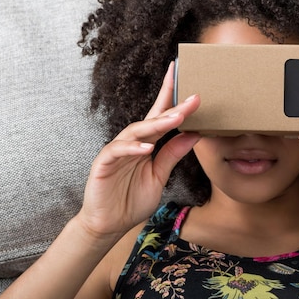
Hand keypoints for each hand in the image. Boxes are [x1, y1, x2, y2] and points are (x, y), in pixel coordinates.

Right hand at [79, 62, 200, 239]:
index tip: (182, 74)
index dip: (170, 94)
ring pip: (137, 131)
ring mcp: (116, 151)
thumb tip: (195, 133)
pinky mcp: (103, 164)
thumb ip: (173, 154)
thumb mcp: (160, 174)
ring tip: (177, 118)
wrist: (110, 223)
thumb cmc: (132, 198)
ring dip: (157, 124)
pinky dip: (133, 148)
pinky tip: (147, 147)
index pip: (160, 114)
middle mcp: (132, 142)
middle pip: (152, 118)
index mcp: (146, 143)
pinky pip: (117, 151)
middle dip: (172, 106)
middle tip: (193, 97)